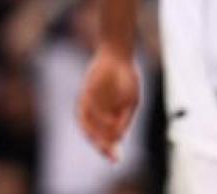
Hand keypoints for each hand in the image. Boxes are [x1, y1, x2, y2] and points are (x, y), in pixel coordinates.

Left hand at [77, 46, 139, 161]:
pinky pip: (85, 111)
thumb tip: (119, 138)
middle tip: (111, 156)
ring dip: (98, 136)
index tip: (116, 160)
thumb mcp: (131, 101)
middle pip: (96, 136)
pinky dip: (95, 119)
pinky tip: (107, 123)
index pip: (106, 138)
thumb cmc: (127, 78)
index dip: (110, 150)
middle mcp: (97, 113)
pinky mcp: (84, 95)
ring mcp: (90, 105)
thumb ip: (124, 120)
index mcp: (109, 116)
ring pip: (89, 126)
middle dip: (103, 147)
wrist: (118, 56)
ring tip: (108, 142)